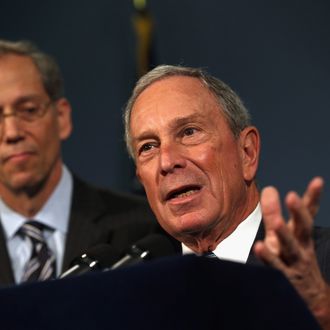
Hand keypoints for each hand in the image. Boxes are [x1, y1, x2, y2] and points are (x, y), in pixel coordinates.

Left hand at [254, 177, 329, 328]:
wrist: (309, 298)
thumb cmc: (293, 259)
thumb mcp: (284, 234)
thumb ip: (274, 213)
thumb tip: (269, 188)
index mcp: (301, 235)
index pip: (308, 215)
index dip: (313, 198)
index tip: (317, 181)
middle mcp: (301, 247)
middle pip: (303, 228)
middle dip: (299, 213)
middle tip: (293, 197)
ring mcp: (295, 263)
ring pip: (291, 248)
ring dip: (285, 235)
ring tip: (277, 222)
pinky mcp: (285, 277)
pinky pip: (276, 267)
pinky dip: (268, 257)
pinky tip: (260, 247)